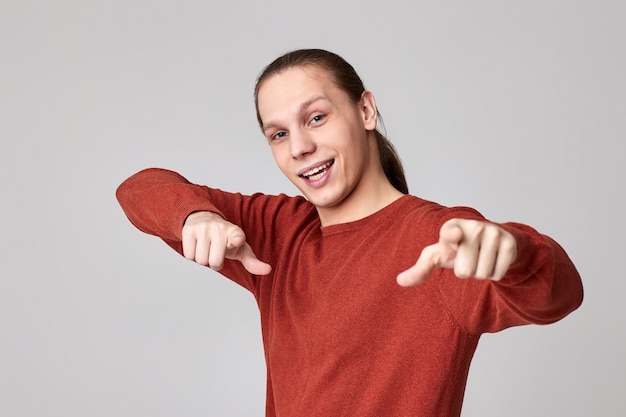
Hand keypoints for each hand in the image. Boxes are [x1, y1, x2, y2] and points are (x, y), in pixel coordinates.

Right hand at [182, 211, 271, 274]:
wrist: (204, 218)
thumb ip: (252, 261)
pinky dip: (192, 255)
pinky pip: (188, 255)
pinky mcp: (189, 230)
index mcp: (235, 232)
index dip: (236, 239)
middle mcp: (219, 228)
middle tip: (216, 252)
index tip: (237, 240)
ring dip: (203, 259)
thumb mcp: (241, 249)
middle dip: (215, 263)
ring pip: (200, 260)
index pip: (236, 236)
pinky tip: (198, 245)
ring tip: (208, 248)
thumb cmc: (226, 239)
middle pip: (214, 263)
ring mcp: (203, 228)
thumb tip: (268, 270)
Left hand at [397, 219, 516, 286]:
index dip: (453, 235)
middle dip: (465, 271)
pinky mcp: (509, 243)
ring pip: (482, 274)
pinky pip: (498, 274)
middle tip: (468, 259)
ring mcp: (493, 232)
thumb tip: (400, 281)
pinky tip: (492, 260)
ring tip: (479, 259)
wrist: (489, 241)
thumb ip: (420, 268)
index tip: (457, 234)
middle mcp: (473, 226)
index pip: (450, 233)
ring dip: (480, 273)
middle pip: (465, 271)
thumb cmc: (457, 249)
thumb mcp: (438, 256)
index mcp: (451, 227)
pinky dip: (494, 273)